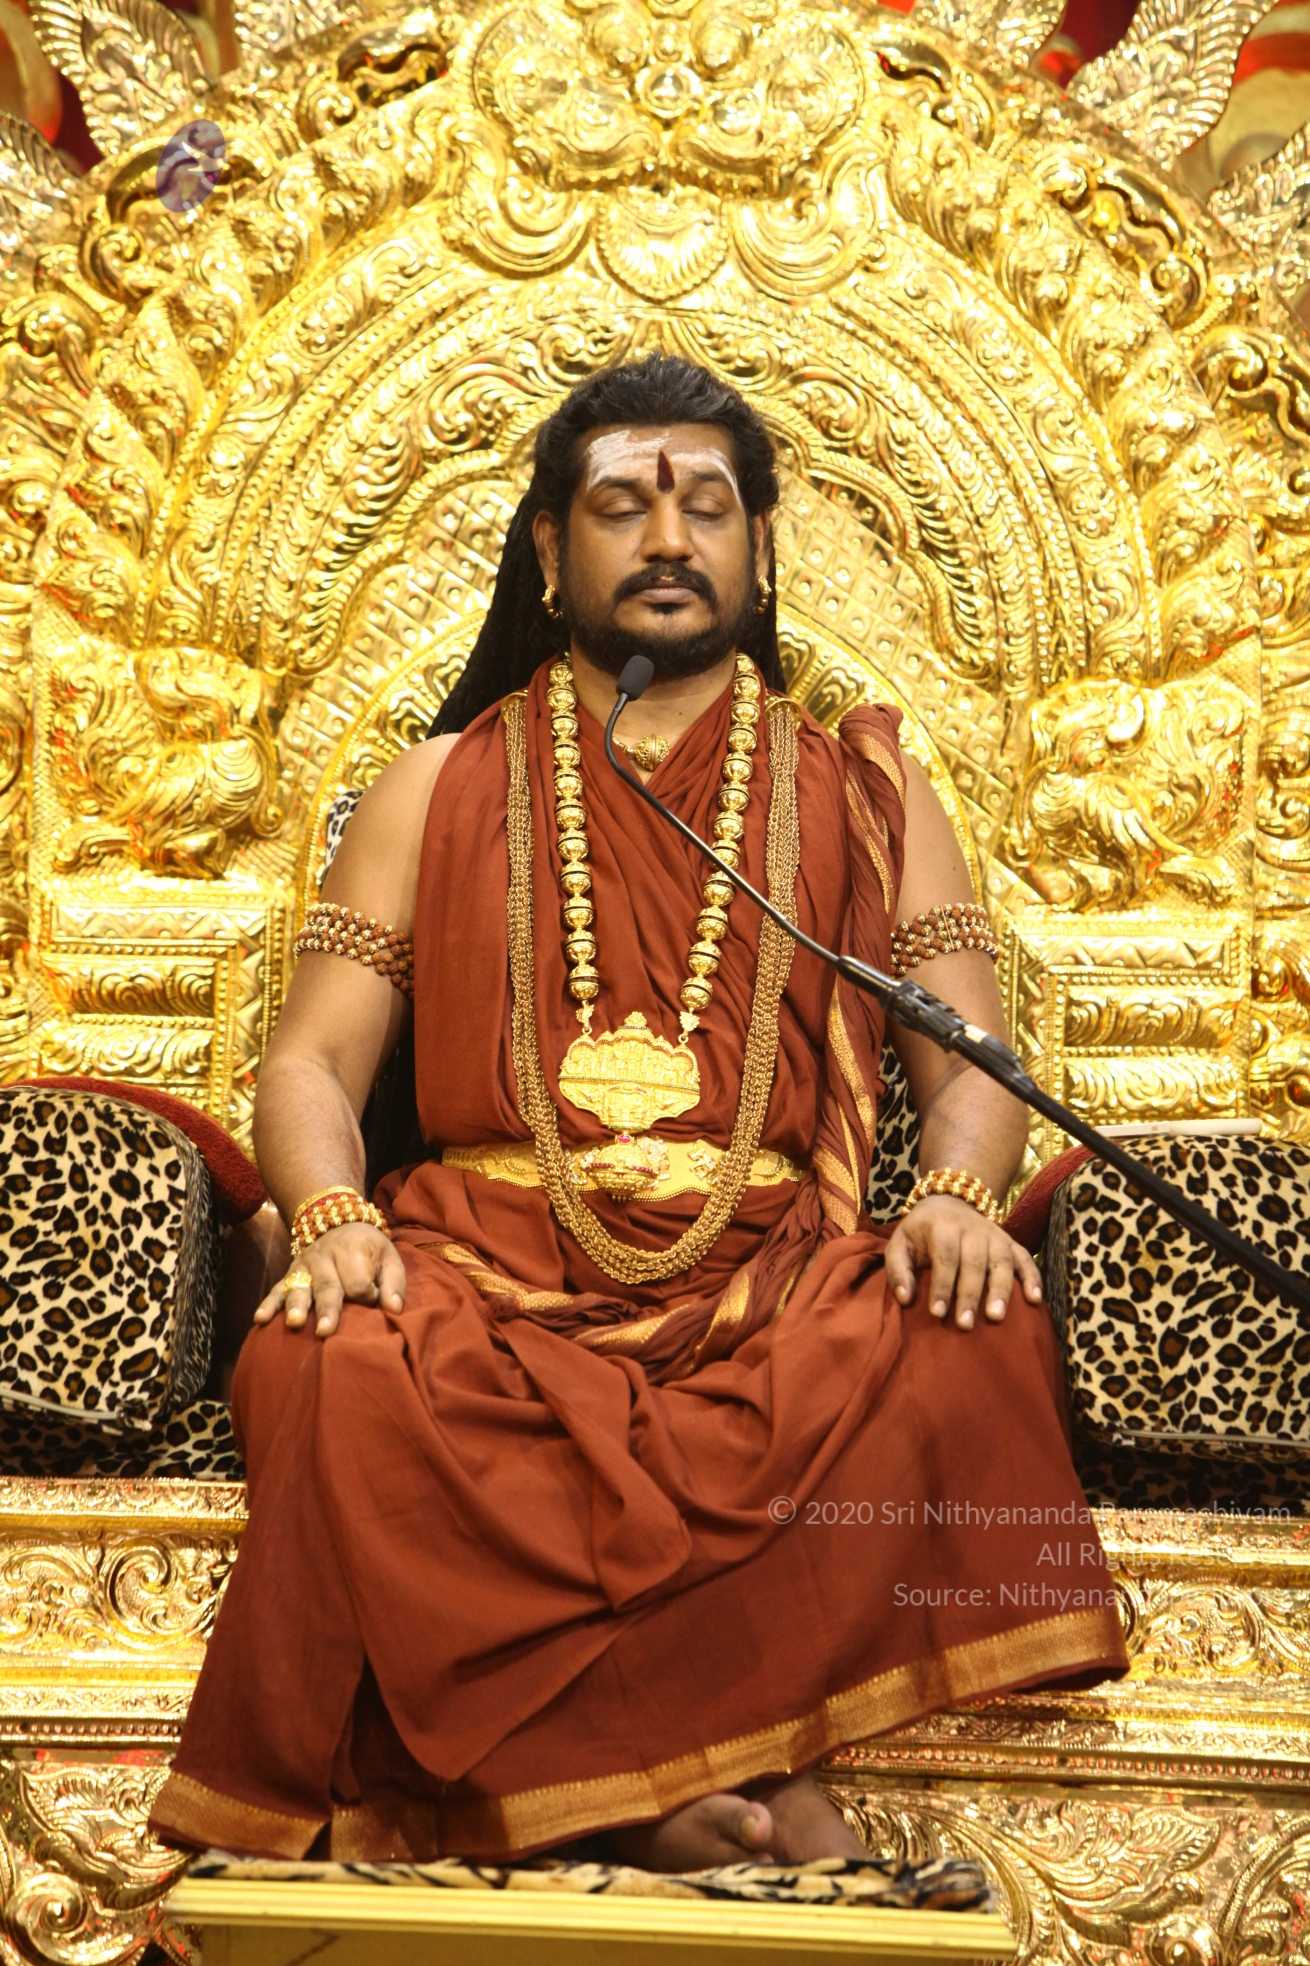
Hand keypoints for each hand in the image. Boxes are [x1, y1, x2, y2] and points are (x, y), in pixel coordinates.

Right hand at [253, 1224, 405, 1338]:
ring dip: (296, 1305)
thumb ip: (393, 1284)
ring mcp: (304, 1266)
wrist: (338, 1221)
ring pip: (300, 1287)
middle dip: (327, 1309)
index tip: (371, 1299)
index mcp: (353, 1249)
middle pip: (328, 1286)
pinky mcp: (290, 1274)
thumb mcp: (389, 1257)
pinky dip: (269, 1304)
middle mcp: (325, 1256)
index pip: (358, 1281)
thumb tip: (394, 1309)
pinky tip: (260, 1319)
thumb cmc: (368, 1249)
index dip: (366, 1295)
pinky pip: (277, 1289)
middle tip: (325, 1331)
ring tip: (294, 1323)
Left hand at [883, 1196, 1042, 1329]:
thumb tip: (905, 1299)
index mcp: (942, 1226)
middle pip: (974, 1262)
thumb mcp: (900, 1243)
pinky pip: (1025, 1258)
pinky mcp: (1010, 1242)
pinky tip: (1035, 1300)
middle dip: (969, 1294)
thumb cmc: (921, 1232)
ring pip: (1001, 1261)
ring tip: (996, 1317)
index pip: (944, 1256)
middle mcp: (972, 1228)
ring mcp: (995, 1235)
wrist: (949, 1202)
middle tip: (965, 1324)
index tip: (937, 1313)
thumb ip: (898, 1270)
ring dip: (1000, 1289)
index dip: (941, 1285)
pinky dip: (1032, 1277)